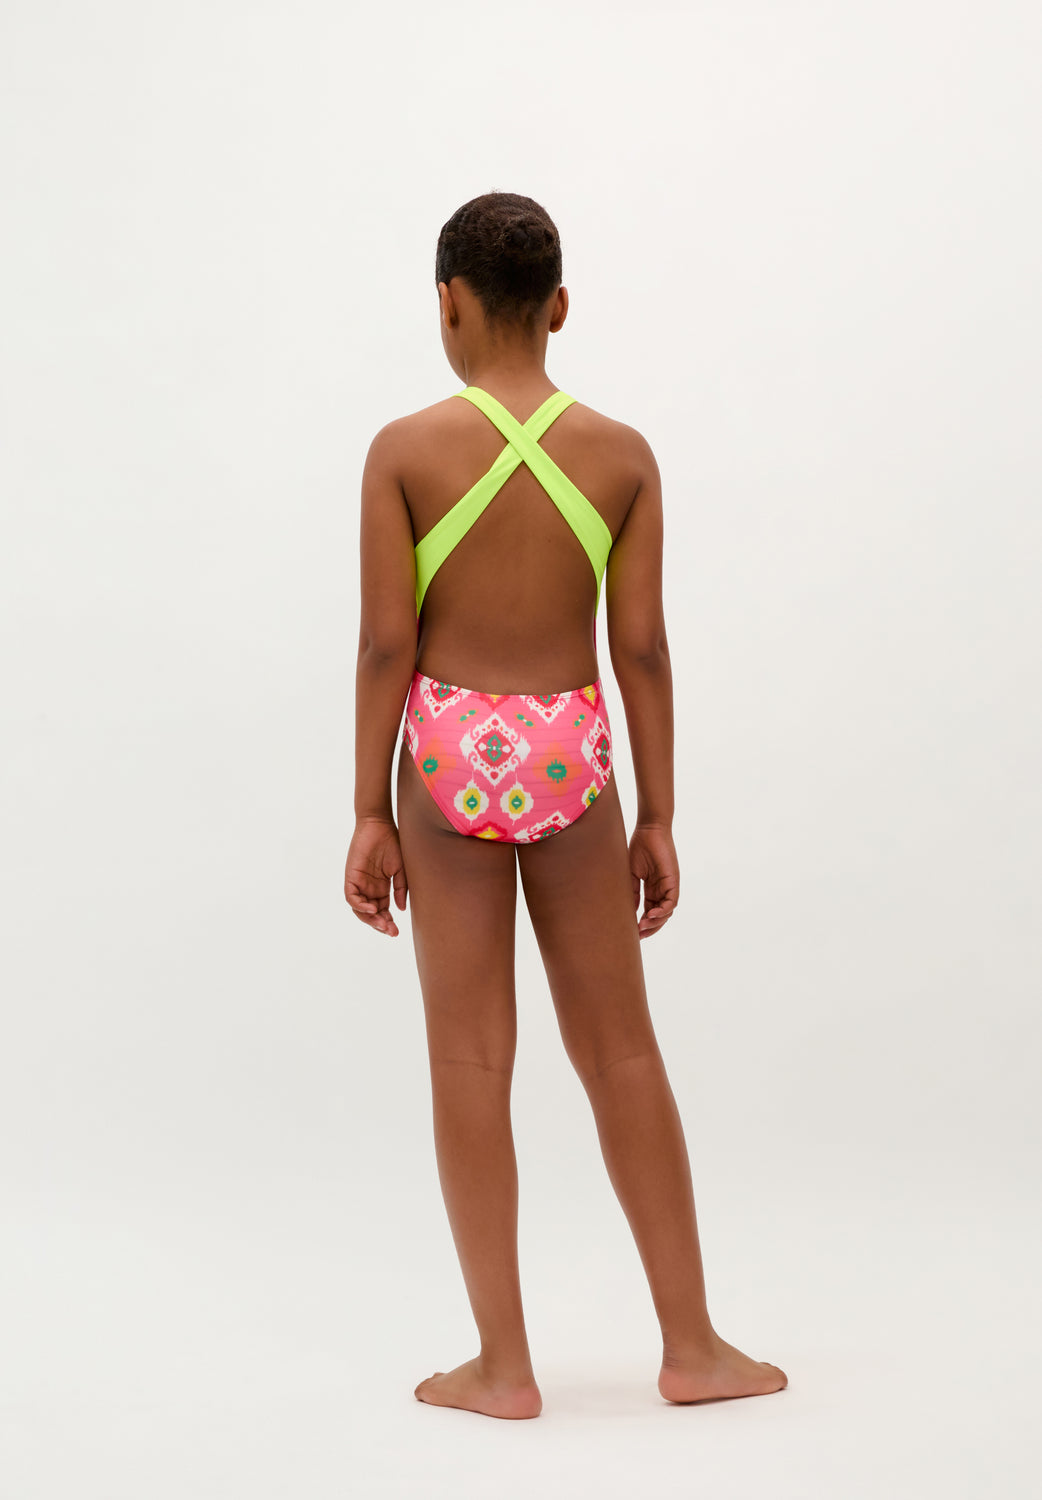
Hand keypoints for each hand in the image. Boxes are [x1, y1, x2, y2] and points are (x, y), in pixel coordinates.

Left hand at [344, 817, 408, 936]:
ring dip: (370, 919)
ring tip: (382, 923)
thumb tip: (400, 909)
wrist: (380, 824)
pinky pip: (351, 897)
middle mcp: (369, 888)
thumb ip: (400, 889)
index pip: (382, 912)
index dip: (388, 922)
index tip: (396, 932)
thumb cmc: (393, 842)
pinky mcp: (351, 876)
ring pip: (359, 910)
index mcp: (381, 888)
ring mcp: (359, 883)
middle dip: (380, 925)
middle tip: (391, 931)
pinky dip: (360, 906)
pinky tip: (372, 909)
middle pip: (371, 914)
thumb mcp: (401, 869)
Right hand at [629, 823, 678, 938]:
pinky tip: (652, 914)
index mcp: (651, 889)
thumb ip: (633, 892)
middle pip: (659, 916)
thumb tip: (631, 910)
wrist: (649, 830)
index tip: (632, 933)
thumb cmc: (639, 847)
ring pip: (666, 912)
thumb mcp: (631, 874)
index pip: (649, 912)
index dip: (642, 923)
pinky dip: (663, 910)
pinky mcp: (673, 881)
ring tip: (643, 926)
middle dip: (650, 928)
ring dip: (656, 921)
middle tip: (639, 936)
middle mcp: (661, 890)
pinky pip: (672, 901)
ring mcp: (668, 886)